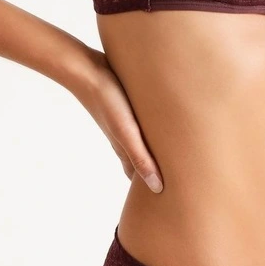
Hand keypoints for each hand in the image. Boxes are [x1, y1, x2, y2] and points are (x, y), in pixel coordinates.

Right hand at [71, 45, 163, 192]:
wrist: (86, 68)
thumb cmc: (107, 101)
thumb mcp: (127, 133)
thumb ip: (141, 159)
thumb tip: (158, 189)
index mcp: (124, 147)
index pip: (138, 175)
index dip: (151, 186)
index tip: (167, 197)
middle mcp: (124, 135)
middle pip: (142, 157)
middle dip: (157, 167)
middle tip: (178, 177)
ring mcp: (124, 118)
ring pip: (142, 139)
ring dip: (156, 146)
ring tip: (175, 151)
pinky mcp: (127, 101)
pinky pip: (142, 119)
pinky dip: (152, 126)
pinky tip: (160, 117)